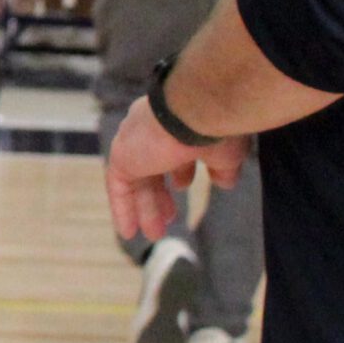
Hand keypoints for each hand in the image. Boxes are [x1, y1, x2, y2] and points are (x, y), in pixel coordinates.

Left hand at [104, 96, 253, 242]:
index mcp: (175, 121)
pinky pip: (118, 186)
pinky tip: (129, 232)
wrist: (197, 109)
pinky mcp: (121, 156)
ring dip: (146, 208)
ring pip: (136, 179)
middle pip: (150, 167)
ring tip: (155, 234)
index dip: (179, 170)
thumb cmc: (217, 125)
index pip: (171, 148)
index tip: (184, 187)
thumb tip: (225, 182)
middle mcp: (150, 128)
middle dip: (160, 194)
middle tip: (169, 215)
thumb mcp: (225, 150)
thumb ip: (222, 167)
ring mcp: (133, 141)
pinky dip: (123, 208)